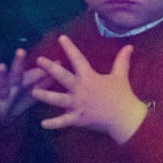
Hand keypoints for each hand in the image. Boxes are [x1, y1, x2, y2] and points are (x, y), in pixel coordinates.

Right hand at [0, 49, 50, 126]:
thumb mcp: (30, 92)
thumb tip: (60, 65)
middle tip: (21, 51)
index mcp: (22, 83)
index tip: (56, 60)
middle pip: (16, 74)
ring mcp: (0, 96)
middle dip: (19, 63)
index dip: (44, 67)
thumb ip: (43, 80)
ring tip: (1, 66)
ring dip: (1, 76)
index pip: (34, 73)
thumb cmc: (16, 100)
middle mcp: (11, 86)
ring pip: (1, 85)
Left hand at [32, 35, 147, 143]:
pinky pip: (63, 122)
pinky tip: (43, 124)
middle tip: (39, 60)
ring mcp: (78, 104)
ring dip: (45, 96)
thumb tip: (129, 46)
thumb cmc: (122, 95)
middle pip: (62, 76)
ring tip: (33, 92)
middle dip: (50, 68)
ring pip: (57, 99)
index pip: (78, 59)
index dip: (69, 47)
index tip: (61, 38)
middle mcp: (81, 89)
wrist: (125, 117)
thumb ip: (122, 60)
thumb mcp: (121, 75)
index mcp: (90, 77)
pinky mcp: (78, 119)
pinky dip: (53, 123)